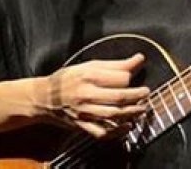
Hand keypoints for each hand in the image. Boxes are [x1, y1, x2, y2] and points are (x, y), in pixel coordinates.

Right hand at [35, 53, 149, 137]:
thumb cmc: (68, 79)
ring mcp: (84, 112)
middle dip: (137, 96)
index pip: (119, 78)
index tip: (138, 76)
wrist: (44, 97)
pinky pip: (102, 132)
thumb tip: (139, 58)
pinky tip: (127, 126)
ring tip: (142, 108)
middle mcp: (86, 94)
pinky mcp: (83, 125)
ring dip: (132, 112)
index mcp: (89, 75)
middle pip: (119, 97)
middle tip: (146, 93)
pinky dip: (117, 131)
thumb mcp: (89, 65)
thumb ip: (116, 64)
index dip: (132, 77)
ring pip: (113, 114)